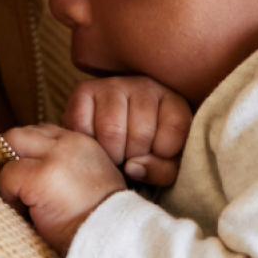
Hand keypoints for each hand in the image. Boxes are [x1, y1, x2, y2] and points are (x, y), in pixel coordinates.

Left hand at [0, 125, 125, 254]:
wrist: (111, 239)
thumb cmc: (99, 218)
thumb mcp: (92, 178)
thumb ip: (67, 164)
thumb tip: (35, 165)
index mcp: (83, 142)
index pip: (42, 133)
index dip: (30, 154)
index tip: (32, 177)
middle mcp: (68, 143)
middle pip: (21, 133)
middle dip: (13, 157)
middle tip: (20, 186)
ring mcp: (54, 157)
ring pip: (11, 145)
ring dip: (11, 173)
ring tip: (24, 200)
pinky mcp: (40, 177)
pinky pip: (7, 175)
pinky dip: (9, 194)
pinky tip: (26, 211)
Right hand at [62, 76, 192, 186]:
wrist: (115, 139)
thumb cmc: (147, 154)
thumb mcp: (167, 166)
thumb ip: (162, 171)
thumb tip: (132, 167)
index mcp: (173, 101)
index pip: (175, 131)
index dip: (163, 156)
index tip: (155, 157)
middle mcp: (145, 86)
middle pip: (141, 133)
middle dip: (133, 157)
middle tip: (130, 158)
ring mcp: (113, 85)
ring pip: (111, 130)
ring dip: (111, 154)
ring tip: (114, 154)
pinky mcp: (84, 91)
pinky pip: (83, 125)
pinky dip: (88, 144)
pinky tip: (96, 144)